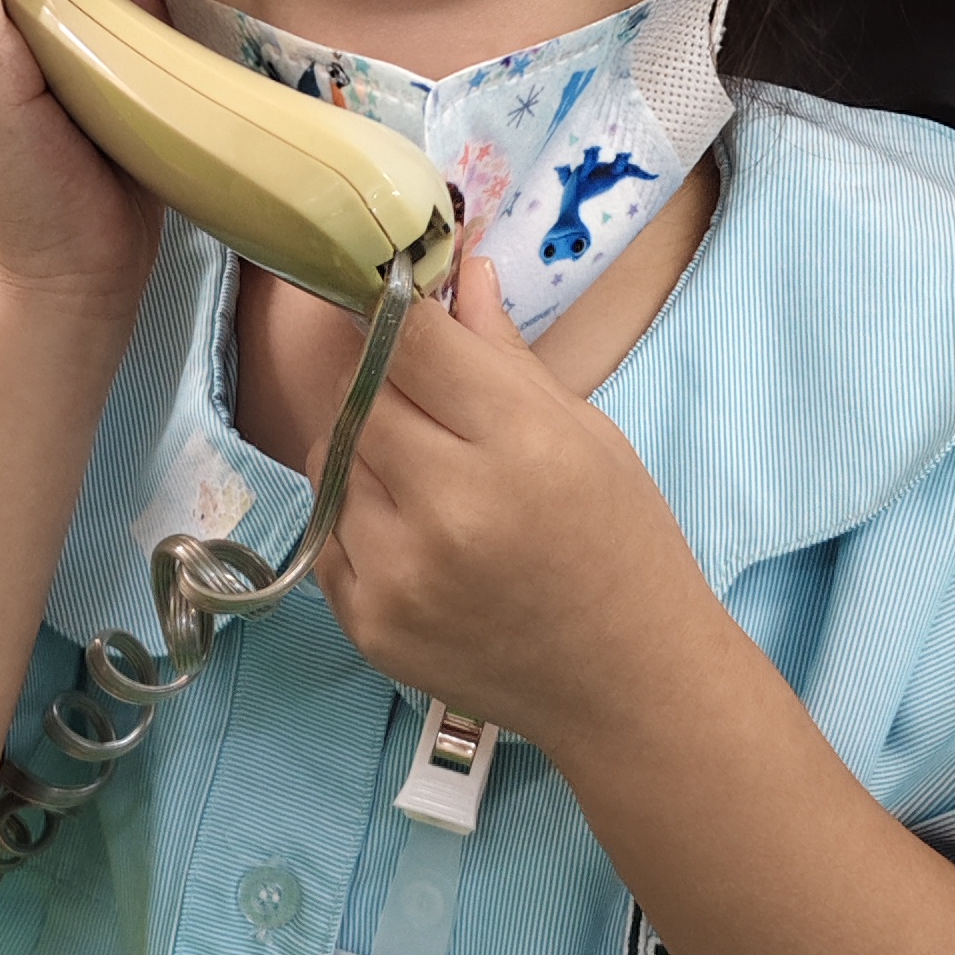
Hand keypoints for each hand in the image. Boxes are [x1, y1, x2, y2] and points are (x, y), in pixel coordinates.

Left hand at [311, 255, 705, 743]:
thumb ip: (504, 354)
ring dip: (360, 444)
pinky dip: (355, 513)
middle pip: (358, 395)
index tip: (388, 302)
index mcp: (518, 445)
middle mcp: (449, 507)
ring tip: (421, 466)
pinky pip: (327, 530)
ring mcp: (399, 572)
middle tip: (414, 391)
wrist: (628, 684)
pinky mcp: (367, 622)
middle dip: (376, 378)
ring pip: (328, 457)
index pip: (409, 340)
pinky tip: (412, 527)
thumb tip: (458, 271)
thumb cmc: (621, 546)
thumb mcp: (586, 434)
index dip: (390, 310)